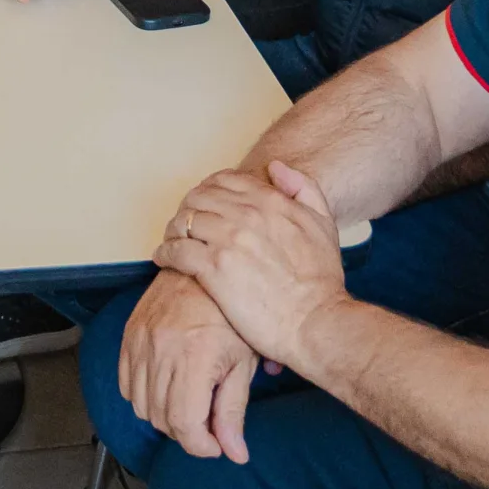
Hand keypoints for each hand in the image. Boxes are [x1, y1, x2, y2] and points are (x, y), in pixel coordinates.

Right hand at [121, 274, 261, 462]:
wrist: (204, 268)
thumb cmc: (230, 314)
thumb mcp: (243, 363)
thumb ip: (233, 411)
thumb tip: (235, 453)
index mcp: (195, 357)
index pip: (184, 424)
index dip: (200, 445)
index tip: (215, 445)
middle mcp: (162, 350)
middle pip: (162, 418)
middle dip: (186, 432)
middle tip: (207, 424)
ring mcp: (142, 341)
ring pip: (140, 405)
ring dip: (163, 416)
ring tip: (188, 406)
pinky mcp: (130, 334)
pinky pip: (126, 383)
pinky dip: (142, 396)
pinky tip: (165, 389)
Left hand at [152, 163, 347, 371]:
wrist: (317, 322)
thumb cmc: (321, 281)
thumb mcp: (323, 224)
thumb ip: (303, 188)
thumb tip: (274, 167)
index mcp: (270, 201)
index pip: (223, 180)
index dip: (208, 191)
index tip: (204, 206)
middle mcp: (246, 214)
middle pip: (197, 198)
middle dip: (188, 209)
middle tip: (185, 226)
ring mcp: (227, 240)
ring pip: (183, 220)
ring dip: (174, 230)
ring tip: (174, 241)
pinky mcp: (213, 268)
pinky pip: (175, 250)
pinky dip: (165, 252)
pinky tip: (165, 259)